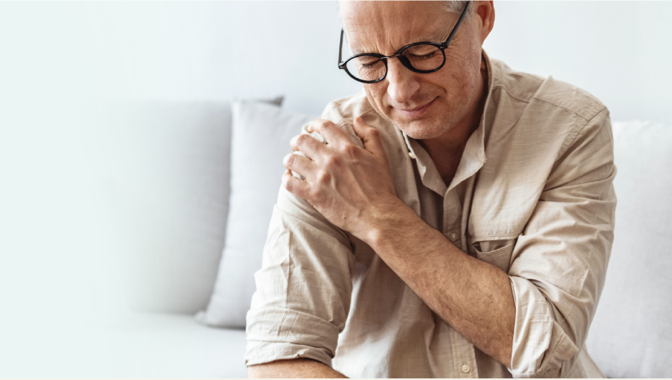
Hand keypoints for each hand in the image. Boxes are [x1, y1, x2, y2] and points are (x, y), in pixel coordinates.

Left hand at [282, 116, 399, 239]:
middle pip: (302, 140)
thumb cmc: (381, 187)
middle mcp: (331, 159)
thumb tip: (357, 120)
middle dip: (297, 141)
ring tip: (292, 162)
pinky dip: (286, 178)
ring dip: (290, 159)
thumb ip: (370, 135)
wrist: (378, 216)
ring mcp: (321, 177)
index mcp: (347, 148)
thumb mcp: (380, 157)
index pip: (323, 126)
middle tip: (298, 146)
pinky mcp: (314, 195)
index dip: (314, 124)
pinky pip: (290, 183)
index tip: (311, 128)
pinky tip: (289, 177)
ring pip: (292, 160)